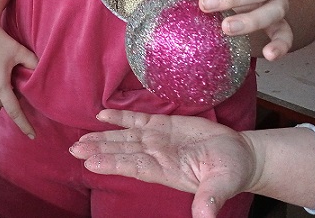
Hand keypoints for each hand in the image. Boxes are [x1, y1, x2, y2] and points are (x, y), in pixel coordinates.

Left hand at [70, 110, 255, 217]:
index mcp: (166, 170)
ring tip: (81, 138)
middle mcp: (156, 155)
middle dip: (99, 150)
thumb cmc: (231, 171)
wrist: (239, 155)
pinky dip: (119, 117)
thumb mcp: (223, 184)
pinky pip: (136, 120)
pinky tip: (102, 115)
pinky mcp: (163, 125)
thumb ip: (211, 198)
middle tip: (74, 149)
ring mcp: (157, 140)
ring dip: (103, 136)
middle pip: (122, 151)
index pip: (134, 167)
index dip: (113, 163)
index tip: (91, 163)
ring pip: (124, 137)